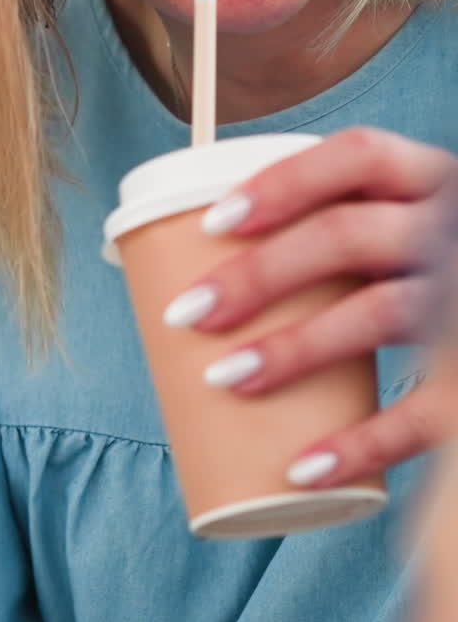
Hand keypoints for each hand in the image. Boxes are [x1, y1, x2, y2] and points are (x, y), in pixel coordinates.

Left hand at [164, 128, 457, 486]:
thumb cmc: (437, 270)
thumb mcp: (408, 227)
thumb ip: (341, 232)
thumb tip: (205, 271)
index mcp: (429, 180)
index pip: (359, 155)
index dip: (285, 182)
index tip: (214, 221)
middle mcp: (453, 230)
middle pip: (347, 235)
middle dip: (259, 274)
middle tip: (189, 313)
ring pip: (378, 312)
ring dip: (293, 348)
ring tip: (224, 379)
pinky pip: (425, 411)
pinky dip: (360, 442)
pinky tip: (303, 467)